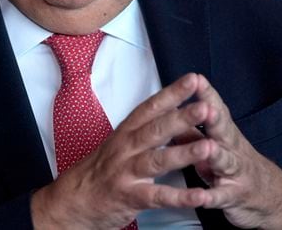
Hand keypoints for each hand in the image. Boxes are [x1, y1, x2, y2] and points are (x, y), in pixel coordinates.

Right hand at [31, 73, 213, 228]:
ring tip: (209, 147)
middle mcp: (125, 149)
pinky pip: (157, 196)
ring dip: (184, 153)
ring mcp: (126, 172)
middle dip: (182, 117)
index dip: (172, 93)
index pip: (150, 108)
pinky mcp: (129, 197)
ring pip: (158, 160)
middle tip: (206, 107)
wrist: (72, 201)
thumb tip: (171, 112)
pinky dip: (180, 197)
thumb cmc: (100, 171)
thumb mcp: (118, 144)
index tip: (193, 80)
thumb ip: (143, 131)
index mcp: (125, 133)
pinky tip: (200, 196)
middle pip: (156, 129)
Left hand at [185, 74, 281, 228]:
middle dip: (213, 117)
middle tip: (204, 106)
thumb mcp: (216, 144)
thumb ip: (191, 130)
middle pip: (222, 130)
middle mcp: (231, 148)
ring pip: (225, 161)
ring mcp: (235, 172)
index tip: (195, 78)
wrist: (272, 198)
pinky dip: (212, 197)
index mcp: (224, 133)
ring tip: (208, 148)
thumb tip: (167, 111)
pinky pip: (221, 197)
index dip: (207, 94)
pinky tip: (203, 197)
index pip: (216, 109)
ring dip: (215, 154)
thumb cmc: (236, 164)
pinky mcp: (234, 196)